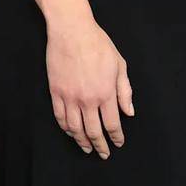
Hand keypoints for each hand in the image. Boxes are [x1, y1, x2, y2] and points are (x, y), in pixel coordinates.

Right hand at [47, 15, 133, 158]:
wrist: (72, 31)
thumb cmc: (98, 44)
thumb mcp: (119, 64)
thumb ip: (125, 90)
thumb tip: (129, 112)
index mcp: (106, 92)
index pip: (112, 124)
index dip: (116, 137)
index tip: (118, 143)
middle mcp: (87, 99)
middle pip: (93, 131)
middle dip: (100, 145)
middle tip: (103, 153)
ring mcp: (70, 97)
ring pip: (75, 129)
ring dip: (82, 141)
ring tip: (87, 148)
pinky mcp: (56, 92)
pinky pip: (60, 117)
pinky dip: (66, 128)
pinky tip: (71, 132)